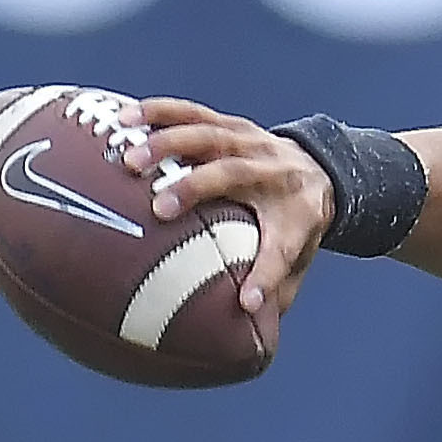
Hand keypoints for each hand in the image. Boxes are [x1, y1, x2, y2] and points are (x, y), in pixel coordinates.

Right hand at [128, 98, 334, 318]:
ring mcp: (251, 141)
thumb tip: (244, 328)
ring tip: (128, 158)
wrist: (318, 171)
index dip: (265, 277)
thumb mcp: (296, 258)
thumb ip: (272, 288)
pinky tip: (123, 117)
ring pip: (210, 135)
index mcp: (295, 214)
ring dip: (168, 144)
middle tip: (158, 209)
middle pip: (235, 175)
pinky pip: (193, 113)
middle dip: (197, 189)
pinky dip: (159, 112)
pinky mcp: (230, 124)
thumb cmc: (295, 225)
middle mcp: (273, 172)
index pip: (282, 249)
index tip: (245, 302)